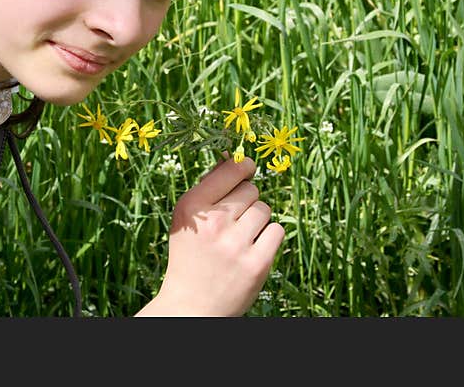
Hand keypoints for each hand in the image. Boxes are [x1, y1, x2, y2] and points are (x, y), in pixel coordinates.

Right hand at [136, 155, 284, 315]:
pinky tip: (253, 249)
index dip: (243, 166)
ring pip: (265, 209)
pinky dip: (268, 237)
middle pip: (251, 189)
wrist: (191, 306)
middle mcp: (213, 222)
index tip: (246, 170)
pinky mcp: (257, 264)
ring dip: (257, 220)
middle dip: (247, 200)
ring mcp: (236, 244)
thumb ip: (208, 188)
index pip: (231, 169)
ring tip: (240, 238)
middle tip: (234, 220)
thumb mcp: (187, 220)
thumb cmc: (190, 255)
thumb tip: (232, 157)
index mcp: (192, 206)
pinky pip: (277, 230)